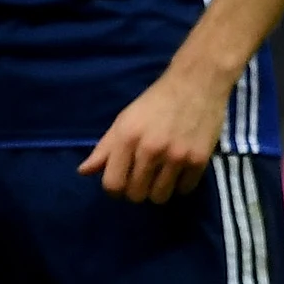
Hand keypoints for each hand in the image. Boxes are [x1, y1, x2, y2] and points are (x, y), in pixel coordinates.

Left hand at [79, 63, 231, 202]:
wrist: (196, 85)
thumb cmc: (155, 103)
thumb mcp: (123, 121)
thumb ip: (104, 148)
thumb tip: (83, 171)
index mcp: (126, 138)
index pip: (113, 184)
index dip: (114, 189)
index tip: (120, 183)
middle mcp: (150, 150)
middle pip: (136, 194)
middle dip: (136, 191)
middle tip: (141, 179)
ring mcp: (176, 156)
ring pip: (160, 197)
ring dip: (157, 191)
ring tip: (159, 177)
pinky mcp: (199, 160)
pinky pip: (184, 190)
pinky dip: (180, 185)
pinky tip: (178, 172)